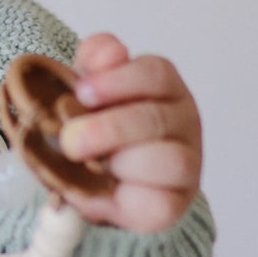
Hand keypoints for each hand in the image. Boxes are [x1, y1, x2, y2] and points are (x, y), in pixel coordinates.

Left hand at [51, 33, 202, 231]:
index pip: (156, 74)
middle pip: (156, 119)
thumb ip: (95, 62)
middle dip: (107, 129)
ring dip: (120, 163)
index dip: (117, 81)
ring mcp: (187, 163)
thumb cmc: (97, 131)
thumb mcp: (88, 91)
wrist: (98, 184)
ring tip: (92, 167)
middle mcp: (184, 121)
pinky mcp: (175, 203)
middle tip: (71, 140)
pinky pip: (160, 201)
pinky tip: (103, 190)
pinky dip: (124, 196)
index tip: (82, 92)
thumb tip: (109, 53)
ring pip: (168, 160)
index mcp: (164, 88)